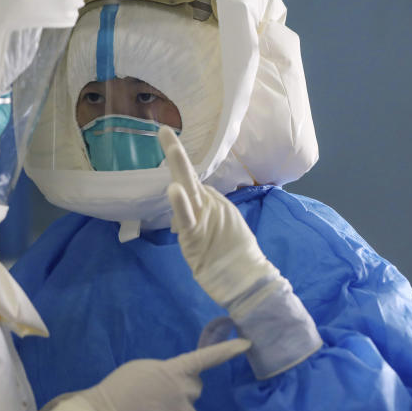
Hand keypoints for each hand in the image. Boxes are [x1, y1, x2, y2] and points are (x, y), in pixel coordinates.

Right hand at [80, 338, 250, 410]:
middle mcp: (184, 391)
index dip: (226, 350)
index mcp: (174, 370)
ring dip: (176, 410)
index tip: (246, 343)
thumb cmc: (120, 386)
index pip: (206, 357)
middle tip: (163, 393)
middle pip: (196, 387)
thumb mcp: (143, 368)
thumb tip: (172, 385)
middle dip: (184, 388)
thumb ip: (165, 373)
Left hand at [158, 126, 277, 306]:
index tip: (166, 140)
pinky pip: (187, 217)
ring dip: (179, 166)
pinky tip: (173, 188)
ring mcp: (205, 217)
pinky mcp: (198, 234)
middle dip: (176, 153)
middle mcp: (209, 205)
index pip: (189, 183)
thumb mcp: (212, 230)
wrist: (247, 280)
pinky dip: (180, 204)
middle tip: (164, 130)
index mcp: (211, 203)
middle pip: (189, 176)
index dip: (177, 166)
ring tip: (169, 145)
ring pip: (189, 189)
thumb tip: (179, 212)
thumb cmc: (229, 257)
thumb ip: (197, 216)